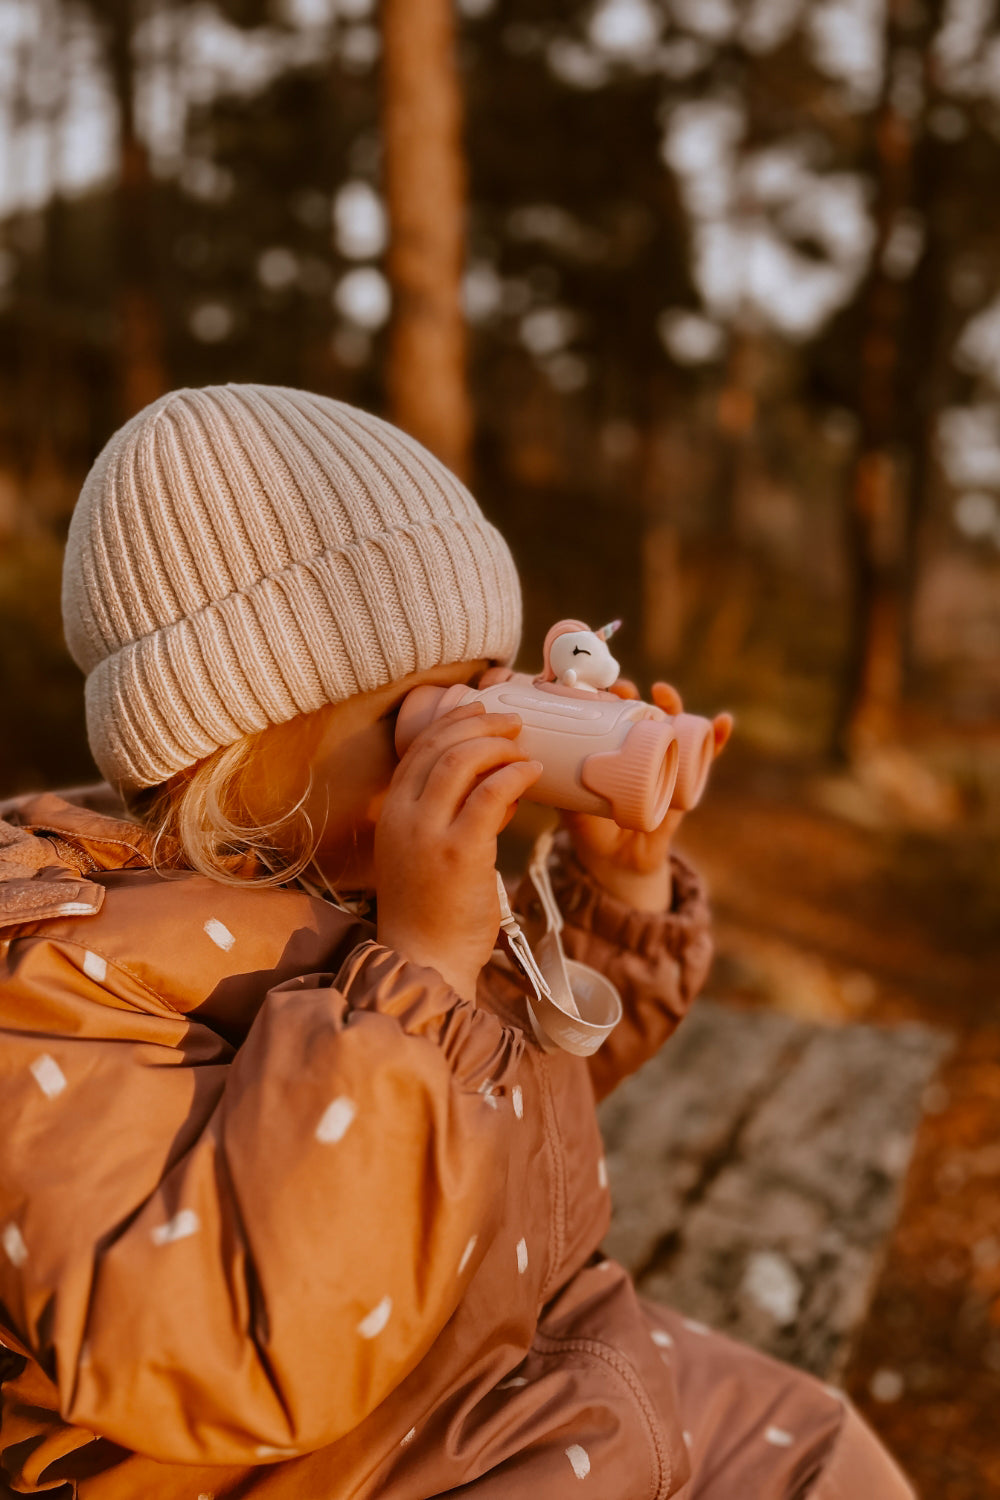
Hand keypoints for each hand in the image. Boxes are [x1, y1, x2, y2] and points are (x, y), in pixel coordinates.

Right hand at [375, 702, 541, 1001]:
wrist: (424, 960)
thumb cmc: (431, 912)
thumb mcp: (424, 853)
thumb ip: (450, 817)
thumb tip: (495, 786)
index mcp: (391, 812)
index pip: (418, 748)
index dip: (452, 721)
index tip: (481, 712)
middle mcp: (402, 815)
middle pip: (439, 744)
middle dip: (479, 724)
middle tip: (511, 723)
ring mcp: (428, 832)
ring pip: (461, 760)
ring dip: (497, 744)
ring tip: (523, 746)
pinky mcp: (459, 852)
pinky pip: (489, 794)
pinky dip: (514, 775)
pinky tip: (532, 773)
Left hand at [560, 682, 731, 910]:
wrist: (620, 865)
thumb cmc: (592, 831)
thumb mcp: (573, 809)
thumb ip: (562, 791)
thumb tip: (541, 768)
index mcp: (612, 750)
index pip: (611, 715)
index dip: (606, 698)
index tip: (595, 688)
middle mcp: (640, 750)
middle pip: (641, 713)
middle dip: (635, 695)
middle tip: (623, 690)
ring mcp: (665, 763)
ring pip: (674, 725)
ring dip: (673, 704)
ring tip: (663, 693)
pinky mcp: (685, 782)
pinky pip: (706, 757)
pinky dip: (717, 738)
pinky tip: (723, 722)